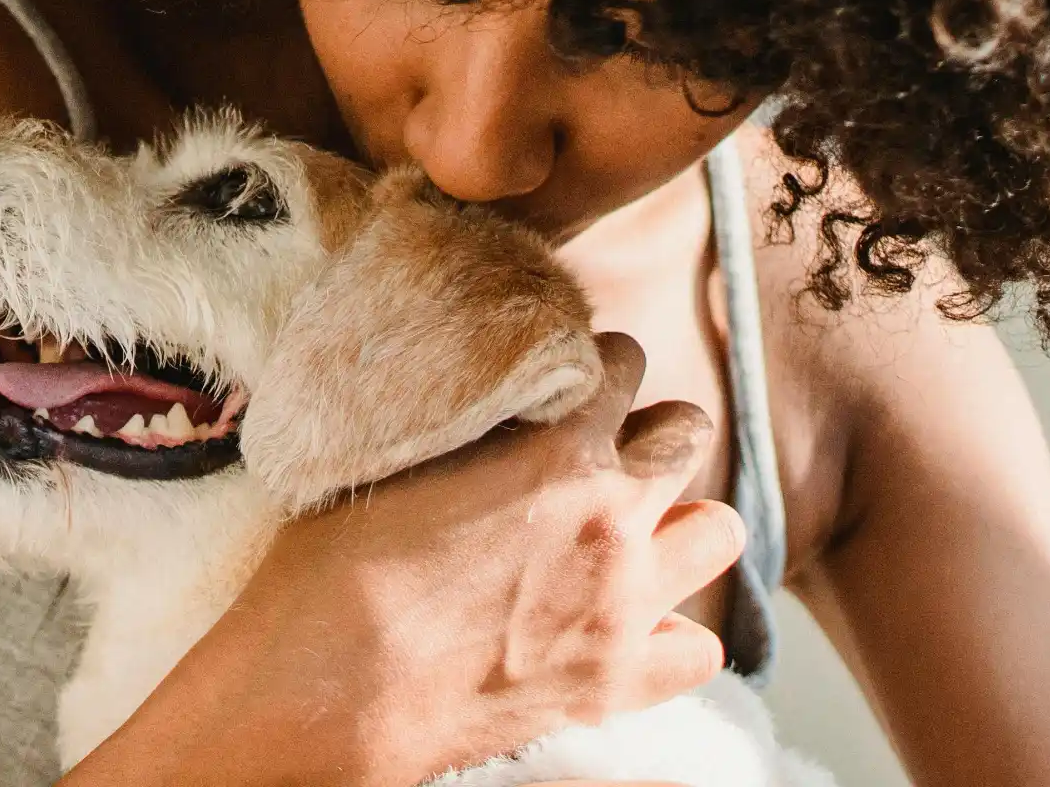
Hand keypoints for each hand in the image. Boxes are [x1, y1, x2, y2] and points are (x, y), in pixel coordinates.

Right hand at [65, 333, 742, 786]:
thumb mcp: (399, 461)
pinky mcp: (619, 681)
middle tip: (604, 452)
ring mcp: (626, 604)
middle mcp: (612, 517)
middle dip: (649, 432)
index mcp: (559, 448)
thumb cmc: (333, 569)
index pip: (622, 364)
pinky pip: (702, 648)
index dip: (595, 368)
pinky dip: (671, 634)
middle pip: (686, 433)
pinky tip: (627, 627)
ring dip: (679, 522)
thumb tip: (494, 402)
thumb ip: (474, 426)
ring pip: (719, 532)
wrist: (330, 686)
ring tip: (632, 532)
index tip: (574, 382)